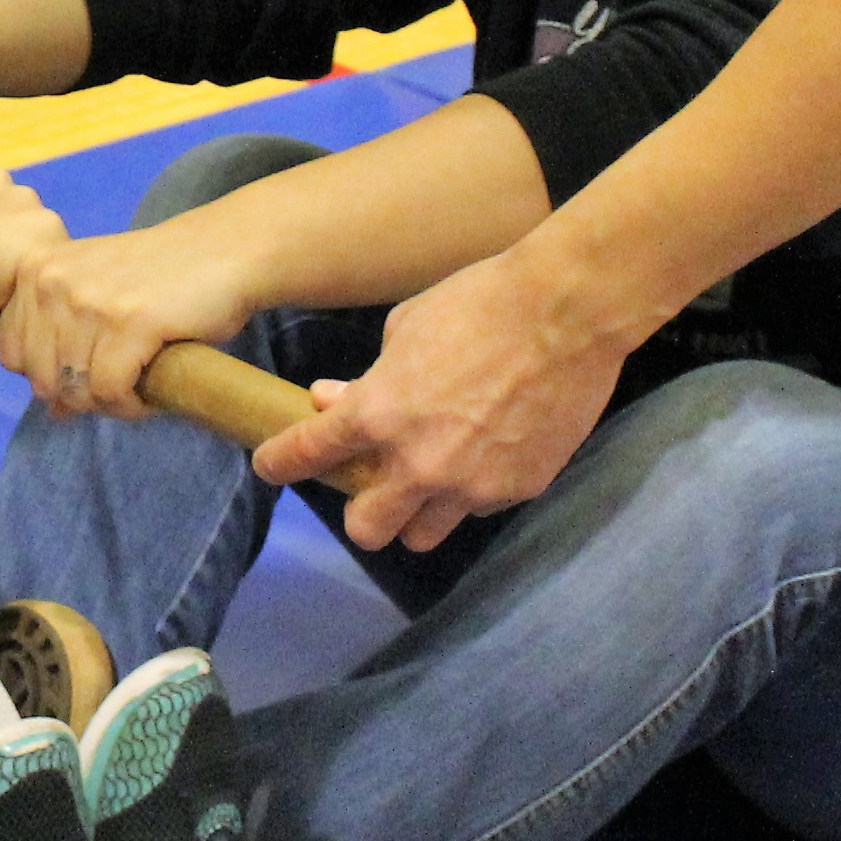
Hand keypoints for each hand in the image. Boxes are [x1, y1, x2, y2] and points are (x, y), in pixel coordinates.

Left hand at [0, 221, 256, 415]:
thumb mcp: (97, 299)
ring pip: (77, 391)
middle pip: (43, 380)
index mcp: (33, 269)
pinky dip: (133, 405)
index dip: (52, 376)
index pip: (12, 356)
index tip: (92, 368)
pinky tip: (152, 390)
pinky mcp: (128, 322)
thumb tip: (53, 412)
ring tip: (140, 384)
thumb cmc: (159, 277)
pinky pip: (111, 392)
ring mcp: (88, 301)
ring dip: (112, 403)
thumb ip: (64, 345)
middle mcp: (51, 281)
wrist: (224, 250)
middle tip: (120, 384)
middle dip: (81, 396)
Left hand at [258, 248, 615, 551]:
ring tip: (431, 478)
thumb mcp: (405, 328)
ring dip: (417, 514)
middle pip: (367, 530)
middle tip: (372, 484)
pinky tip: (487, 453)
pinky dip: (472, 492)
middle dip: (362, 512)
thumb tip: (330, 400)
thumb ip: (365, 379)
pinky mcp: (518, 490)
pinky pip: (479, 510)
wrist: (568, 312)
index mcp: (378, 414)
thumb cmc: (480, 303)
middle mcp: (418, 463)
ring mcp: (472, 485)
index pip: (305, 456)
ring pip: (423, 536)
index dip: (279, 463)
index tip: (272, 465)